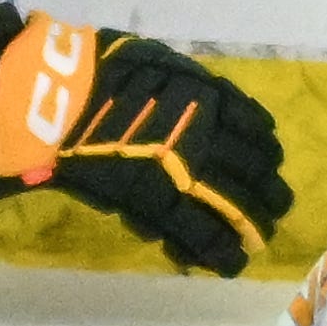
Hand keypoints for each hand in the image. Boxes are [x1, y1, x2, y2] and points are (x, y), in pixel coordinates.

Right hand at [0, 8, 292, 276]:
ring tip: (254, 241)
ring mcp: (185, 171)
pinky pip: (200, 233)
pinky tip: (228, 263)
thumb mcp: (154, 62)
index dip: (265, 151)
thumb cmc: (97, 73)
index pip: (258, 129)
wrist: (55, 99)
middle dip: (269, 195)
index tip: (266, 163)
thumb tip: (202, 98)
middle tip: (272, 209)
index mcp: (207, 96)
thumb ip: (184, 84)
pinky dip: (218, 251)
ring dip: (251, 227)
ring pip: (238, 207)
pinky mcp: (160, 203)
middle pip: (256, 173)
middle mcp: (207, 134)